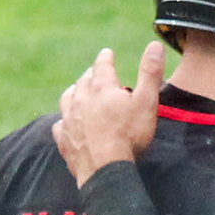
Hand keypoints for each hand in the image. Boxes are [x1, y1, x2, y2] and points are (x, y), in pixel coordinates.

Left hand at [55, 42, 165, 186]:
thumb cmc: (130, 135)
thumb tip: (154, 45)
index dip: (105, 58)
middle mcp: (81, 100)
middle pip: (84, 81)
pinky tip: (66, 121)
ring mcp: (70, 120)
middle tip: (96, 73)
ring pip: (68, 98)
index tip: (107, 53)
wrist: (105, 170)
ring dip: (74, 92)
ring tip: (78, 90)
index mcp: (102, 88)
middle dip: (91, 75)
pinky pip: (60, 125)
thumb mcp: (146, 102)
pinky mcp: (64, 140)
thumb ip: (150, 73)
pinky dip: (64, 119)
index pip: (102, 65)